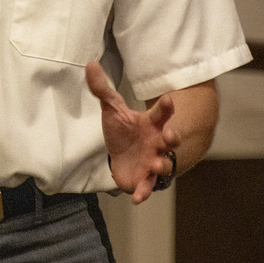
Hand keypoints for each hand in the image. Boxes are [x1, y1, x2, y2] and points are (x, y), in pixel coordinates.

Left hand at [85, 61, 179, 203]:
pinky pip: (147, 187)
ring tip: (156, 165)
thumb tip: (90, 64)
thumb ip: (103, 89)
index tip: (168, 98)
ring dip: (161, 165)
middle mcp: (158, 143)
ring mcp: (154, 162)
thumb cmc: (123, 131)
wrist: (122, 156)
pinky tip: (137, 198)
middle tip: (171, 135)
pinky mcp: (145, 179)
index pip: (162, 113)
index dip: (165, 106)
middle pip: (171, 139)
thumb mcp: (112, 109)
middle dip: (173, 137)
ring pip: (163, 164)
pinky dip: (143, 192)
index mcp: (152, 124)